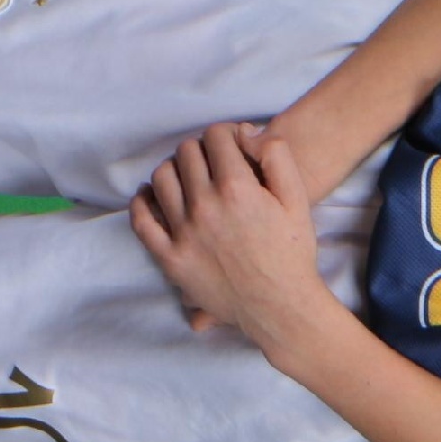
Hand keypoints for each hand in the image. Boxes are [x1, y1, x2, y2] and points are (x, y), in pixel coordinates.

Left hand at [129, 123, 343, 348]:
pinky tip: (151, 196)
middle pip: (187, 153)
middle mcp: (205, 207)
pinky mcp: (170, 259)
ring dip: (176, 169)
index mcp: (236, 189)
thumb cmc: (292, 255)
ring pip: (162, 178)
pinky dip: (143, 201)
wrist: (281, 307)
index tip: (233, 145)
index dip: (226, 134)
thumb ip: (278, 157)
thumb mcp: (298, 200)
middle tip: (214, 162)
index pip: (215, 136)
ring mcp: (183, 234)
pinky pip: (142, 220)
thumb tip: (248, 134)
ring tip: (189, 177)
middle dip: (202, 149)